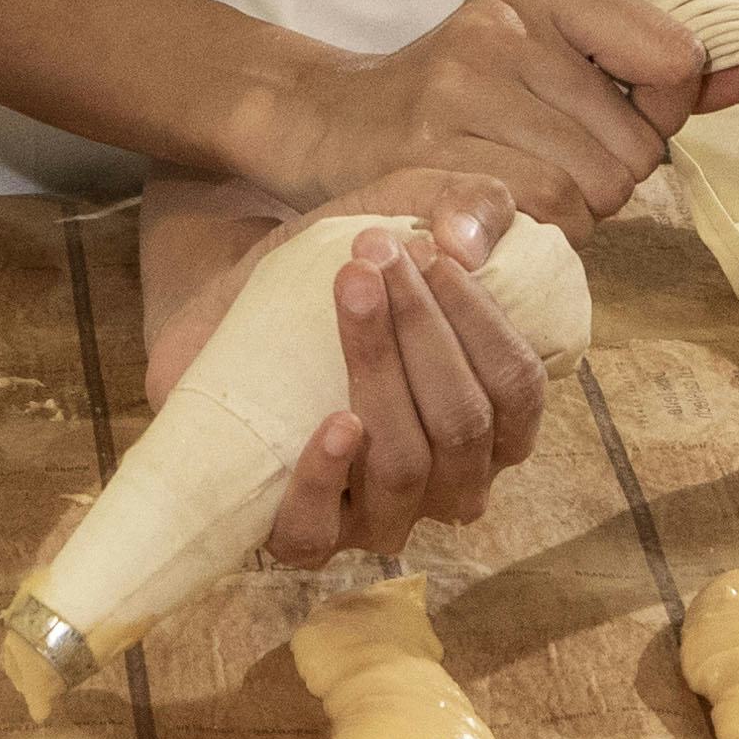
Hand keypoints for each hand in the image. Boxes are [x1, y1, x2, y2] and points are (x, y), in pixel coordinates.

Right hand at [225, 0, 738, 233]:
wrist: (328, 122)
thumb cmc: (456, 96)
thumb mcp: (554, 55)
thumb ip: (650, 67)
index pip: (675, 58)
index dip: (660, 110)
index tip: (616, 115)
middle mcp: (503, 24)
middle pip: (635, 144)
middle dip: (609, 176)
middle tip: (548, 162)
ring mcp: (461, 86)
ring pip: (591, 188)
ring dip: (572, 212)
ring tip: (519, 186)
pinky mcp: (429, 150)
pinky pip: (538, 215)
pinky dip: (533, 232)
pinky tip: (499, 213)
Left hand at [272, 208, 553, 560]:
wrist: (221, 321)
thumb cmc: (330, 279)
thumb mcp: (396, 217)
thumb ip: (463, 203)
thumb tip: (467, 241)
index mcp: (490, 422)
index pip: (517, 388)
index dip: (482, 322)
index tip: (428, 253)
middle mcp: (448, 481)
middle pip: (462, 425)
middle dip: (422, 334)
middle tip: (374, 259)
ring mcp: (378, 515)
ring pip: (402, 468)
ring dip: (378, 373)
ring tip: (349, 292)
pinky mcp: (305, 534)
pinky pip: (320, 530)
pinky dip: (327, 476)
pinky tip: (330, 423)